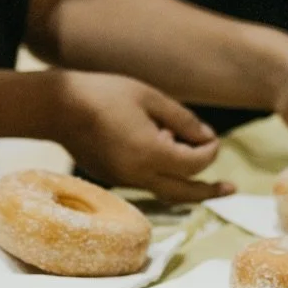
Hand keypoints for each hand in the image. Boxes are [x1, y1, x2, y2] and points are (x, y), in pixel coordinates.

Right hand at [55, 71, 231, 203]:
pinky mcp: (111, 178)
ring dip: (183, 178)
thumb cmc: (105, 94)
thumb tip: (206, 138)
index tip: (211, 136)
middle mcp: (139, 174)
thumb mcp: (151, 98)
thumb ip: (183, 120)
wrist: (57, 108)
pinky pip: (145, 183)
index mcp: (152, 153)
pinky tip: (155, 146)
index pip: (197, 163)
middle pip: (186, 192)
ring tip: (186, 152)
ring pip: (165, 190)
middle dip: (211, 191)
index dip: (211, 150)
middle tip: (230, 189)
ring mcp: (123, 180)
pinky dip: (160, 173)